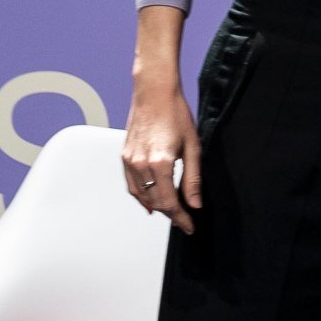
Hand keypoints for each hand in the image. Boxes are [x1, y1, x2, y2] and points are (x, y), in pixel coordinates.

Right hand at [122, 86, 201, 234]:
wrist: (154, 92)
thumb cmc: (175, 114)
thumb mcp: (193, 147)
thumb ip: (193, 179)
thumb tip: (195, 203)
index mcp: (161, 163)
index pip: (170, 203)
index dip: (181, 218)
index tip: (189, 227)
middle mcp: (141, 165)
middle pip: (155, 202)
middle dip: (171, 215)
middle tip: (184, 221)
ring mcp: (130, 161)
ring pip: (141, 196)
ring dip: (156, 207)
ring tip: (171, 213)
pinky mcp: (124, 156)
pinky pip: (131, 185)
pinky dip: (141, 196)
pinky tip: (151, 199)